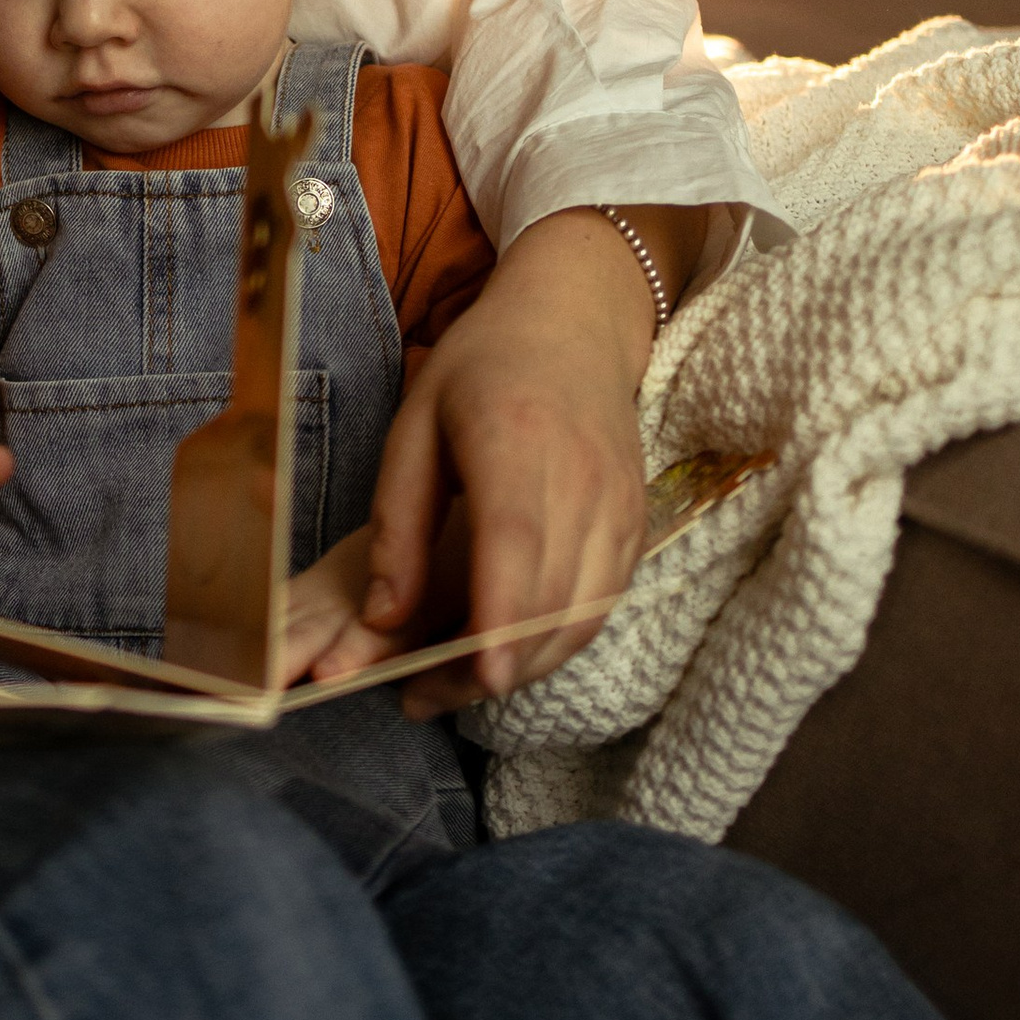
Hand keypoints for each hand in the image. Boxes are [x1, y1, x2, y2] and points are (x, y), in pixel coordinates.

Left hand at [354, 207, 697, 717]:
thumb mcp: (413, 430)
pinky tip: (508, 650)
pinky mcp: (636, 524)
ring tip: (456, 684)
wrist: (573, 321)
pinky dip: (556, 640)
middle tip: (423, 698)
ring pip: (582, 616)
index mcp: (515, 443)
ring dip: (525, 666)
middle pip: (550, 602)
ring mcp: (619, 505)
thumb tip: (382, 620)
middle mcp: (582, 479)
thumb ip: (396, 528)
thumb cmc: (480, 368)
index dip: (499, 625)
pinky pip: (601, 604)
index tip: (473, 681)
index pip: (516, 551)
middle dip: (491, 670)